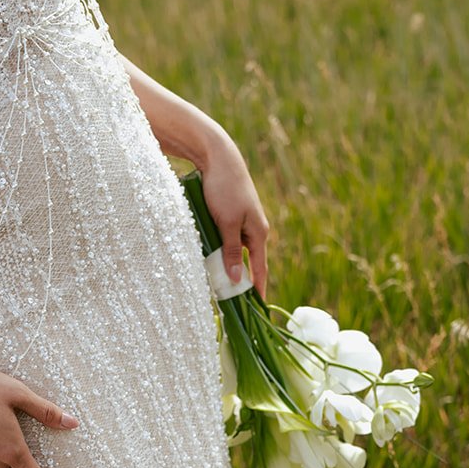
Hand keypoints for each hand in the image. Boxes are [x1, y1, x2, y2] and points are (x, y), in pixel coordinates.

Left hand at [198, 137, 271, 299]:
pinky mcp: (231, 214)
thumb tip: (236, 278)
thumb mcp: (226, 223)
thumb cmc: (224, 189)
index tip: (258, 310)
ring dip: (225, 264)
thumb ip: (231, 251)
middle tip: (229, 302)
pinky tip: (208, 255)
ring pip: (234, 250)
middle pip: (247, 262)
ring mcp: (242, 222)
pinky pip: (226, 238)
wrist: (218, 157)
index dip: (258, 290)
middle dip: (238, 280)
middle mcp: (254, 230)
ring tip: (215, 282)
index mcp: (259, 233)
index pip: (260, 270)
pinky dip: (219, 249)